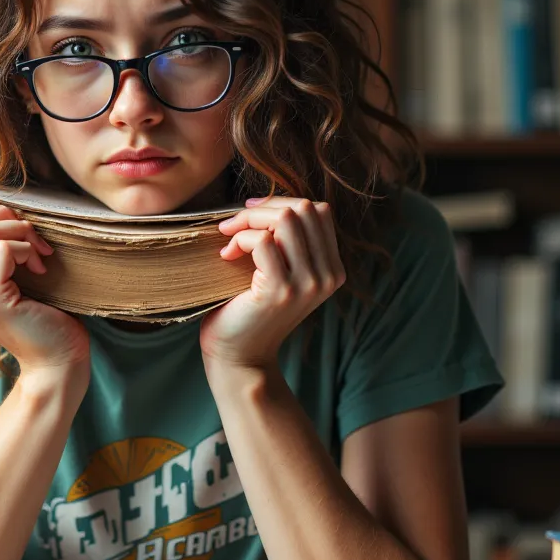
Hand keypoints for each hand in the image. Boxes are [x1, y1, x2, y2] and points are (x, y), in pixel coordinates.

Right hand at [0, 205, 89, 382]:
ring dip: (21, 234)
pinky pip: (2, 250)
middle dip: (7, 220)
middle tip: (34, 241)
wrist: (55, 361)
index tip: (24, 239)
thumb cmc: (39, 315)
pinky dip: (26, 249)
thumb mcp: (6, 278)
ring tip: (39, 256)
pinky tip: (41, 269)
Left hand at [199, 196, 345, 369]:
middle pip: (304, 208)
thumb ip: (287, 242)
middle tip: (232, 225)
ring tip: (229, 239)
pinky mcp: (281, 290)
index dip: (281, 203)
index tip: (250, 216)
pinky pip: (264, 241)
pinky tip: (226, 256)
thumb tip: (266, 201)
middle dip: (263, 208)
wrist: (238, 357)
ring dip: (249, 221)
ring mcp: (308, 284)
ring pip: (287, 219)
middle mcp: (328, 276)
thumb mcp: (279, 272)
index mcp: (332, 269)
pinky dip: (240, 239)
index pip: (319, 210)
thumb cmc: (249, 310)